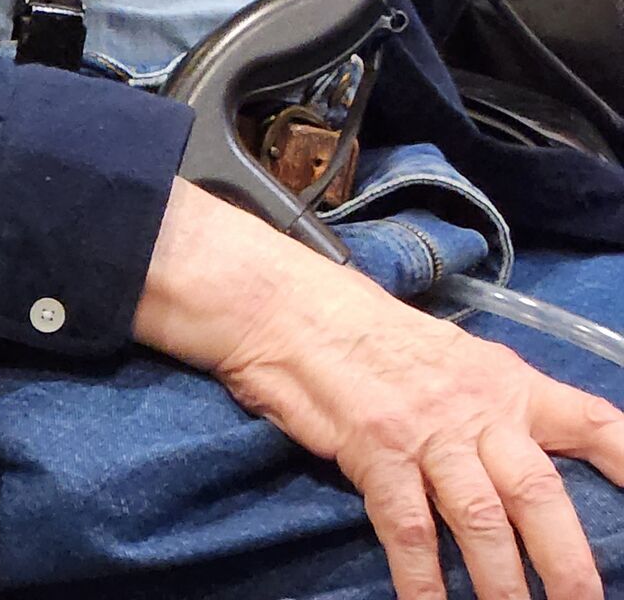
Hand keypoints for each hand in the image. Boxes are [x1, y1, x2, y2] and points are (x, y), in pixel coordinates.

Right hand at [135, 180, 623, 598]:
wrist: (291, 309)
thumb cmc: (372, 338)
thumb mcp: (451, 361)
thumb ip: (495, 408)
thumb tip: (532, 465)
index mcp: (505, 382)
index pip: (591, 421)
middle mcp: (475, 407)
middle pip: (539, 493)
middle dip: (569, 565)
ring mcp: (425, 430)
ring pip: (481, 521)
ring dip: (503, 587)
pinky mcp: (375, 450)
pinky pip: (409, 530)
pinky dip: (422, 579)